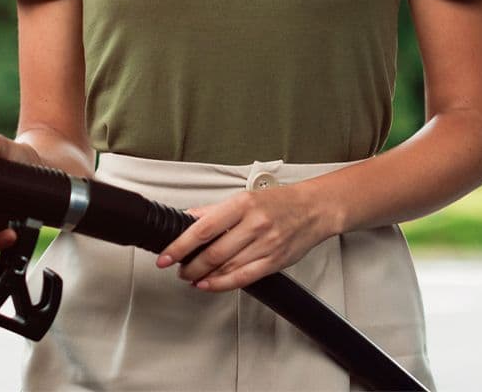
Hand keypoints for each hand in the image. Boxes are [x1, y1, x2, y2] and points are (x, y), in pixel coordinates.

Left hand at [154, 183, 333, 291]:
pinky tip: (209, 284)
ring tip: (191, 277)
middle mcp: (254, 224)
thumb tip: (187, 218)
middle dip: (190, 266)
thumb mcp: (244, 197)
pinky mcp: (275, 261)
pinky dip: (223, 284)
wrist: (315, 209)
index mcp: (242, 204)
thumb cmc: (280, 202)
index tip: (166, 256)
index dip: (180, 246)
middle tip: (178, 269)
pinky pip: (244, 278)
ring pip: (227, 268)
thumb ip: (214, 210)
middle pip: (214, 252)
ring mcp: (266, 244)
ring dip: (204, 276)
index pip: (203, 228)